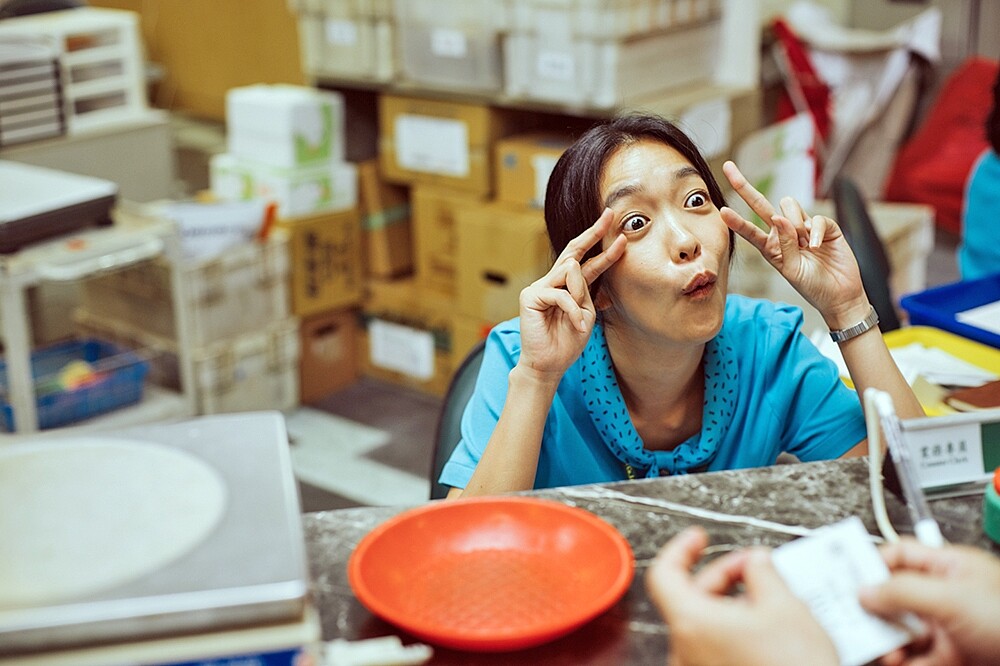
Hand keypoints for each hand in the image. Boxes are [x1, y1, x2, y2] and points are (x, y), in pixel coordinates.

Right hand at [516, 208, 625, 381]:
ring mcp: (539, 287)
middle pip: (574, 250)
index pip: (587, 262)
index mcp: (569, 287)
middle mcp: (552, 282)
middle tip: (609, 214)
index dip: (605, 249)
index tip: (621, 236)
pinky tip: (576, 325)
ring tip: (580, 318)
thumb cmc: (566, 343)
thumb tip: (580, 268)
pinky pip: (561, 294)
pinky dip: (572, 311)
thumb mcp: (586, 314)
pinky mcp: (530, 296)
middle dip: (593, 232)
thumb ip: (585, 292)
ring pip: (570, 270)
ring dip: (580, 296)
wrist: (548, 365)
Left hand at [647, 526, 837, 665]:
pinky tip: (766, 627)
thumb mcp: (785, 606)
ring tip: (770, 597)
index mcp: (691, 623)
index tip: (699, 538)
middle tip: (754, 566)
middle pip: (689, 597)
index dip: (682, 550)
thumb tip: (757, 561)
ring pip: (705, 623)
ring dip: (733, 603)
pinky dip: (734, 629)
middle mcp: (685, 649)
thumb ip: (763, 572)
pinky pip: (715, 645)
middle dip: (722, 575)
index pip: (664, 574)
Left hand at [719, 161, 868, 328]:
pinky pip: (816, 218)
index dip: (736, 220)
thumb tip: (779, 218)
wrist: (839, 295)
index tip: (721, 211)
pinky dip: (816, 232)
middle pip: (761, 204)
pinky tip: (817, 246)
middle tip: (727, 167)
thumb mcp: (791, 269)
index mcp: (770, 246)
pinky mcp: (825, 226)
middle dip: (743, 187)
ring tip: (806, 246)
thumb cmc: (812, 285)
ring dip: (795, 223)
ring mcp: (804, 228)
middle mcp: (783, 233)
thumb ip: (784, 245)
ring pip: (789, 206)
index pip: (749, 230)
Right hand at [860, 539, 999, 665]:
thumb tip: (866, 590)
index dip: (873, 564)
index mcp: (949, 568)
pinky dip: (901, 661)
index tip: (848, 578)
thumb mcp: (953, 598)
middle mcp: (945, 596)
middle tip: (855, 616)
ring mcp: (946, 627)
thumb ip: (904, 590)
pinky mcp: (949, 656)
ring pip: (900, 629)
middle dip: (874, 608)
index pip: (901, 555)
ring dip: (886, 639)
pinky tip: (898, 662)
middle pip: (894, 596)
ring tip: (883, 648)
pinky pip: (914, 657)